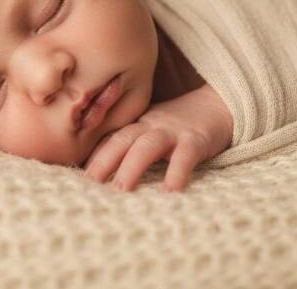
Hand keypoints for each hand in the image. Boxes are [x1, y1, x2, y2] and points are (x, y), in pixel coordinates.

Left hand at [83, 84, 232, 191]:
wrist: (218, 104)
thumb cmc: (179, 124)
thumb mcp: (151, 129)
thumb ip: (131, 143)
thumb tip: (102, 170)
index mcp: (137, 125)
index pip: (109, 139)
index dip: (92, 157)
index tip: (77, 179)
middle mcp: (150, 126)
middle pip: (121, 140)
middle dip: (103, 161)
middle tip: (89, 184)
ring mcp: (173, 131)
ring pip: (147, 146)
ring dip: (132, 167)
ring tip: (121, 190)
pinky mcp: (196, 140)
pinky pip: (185, 156)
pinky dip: (176, 172)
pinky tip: (171, 192)